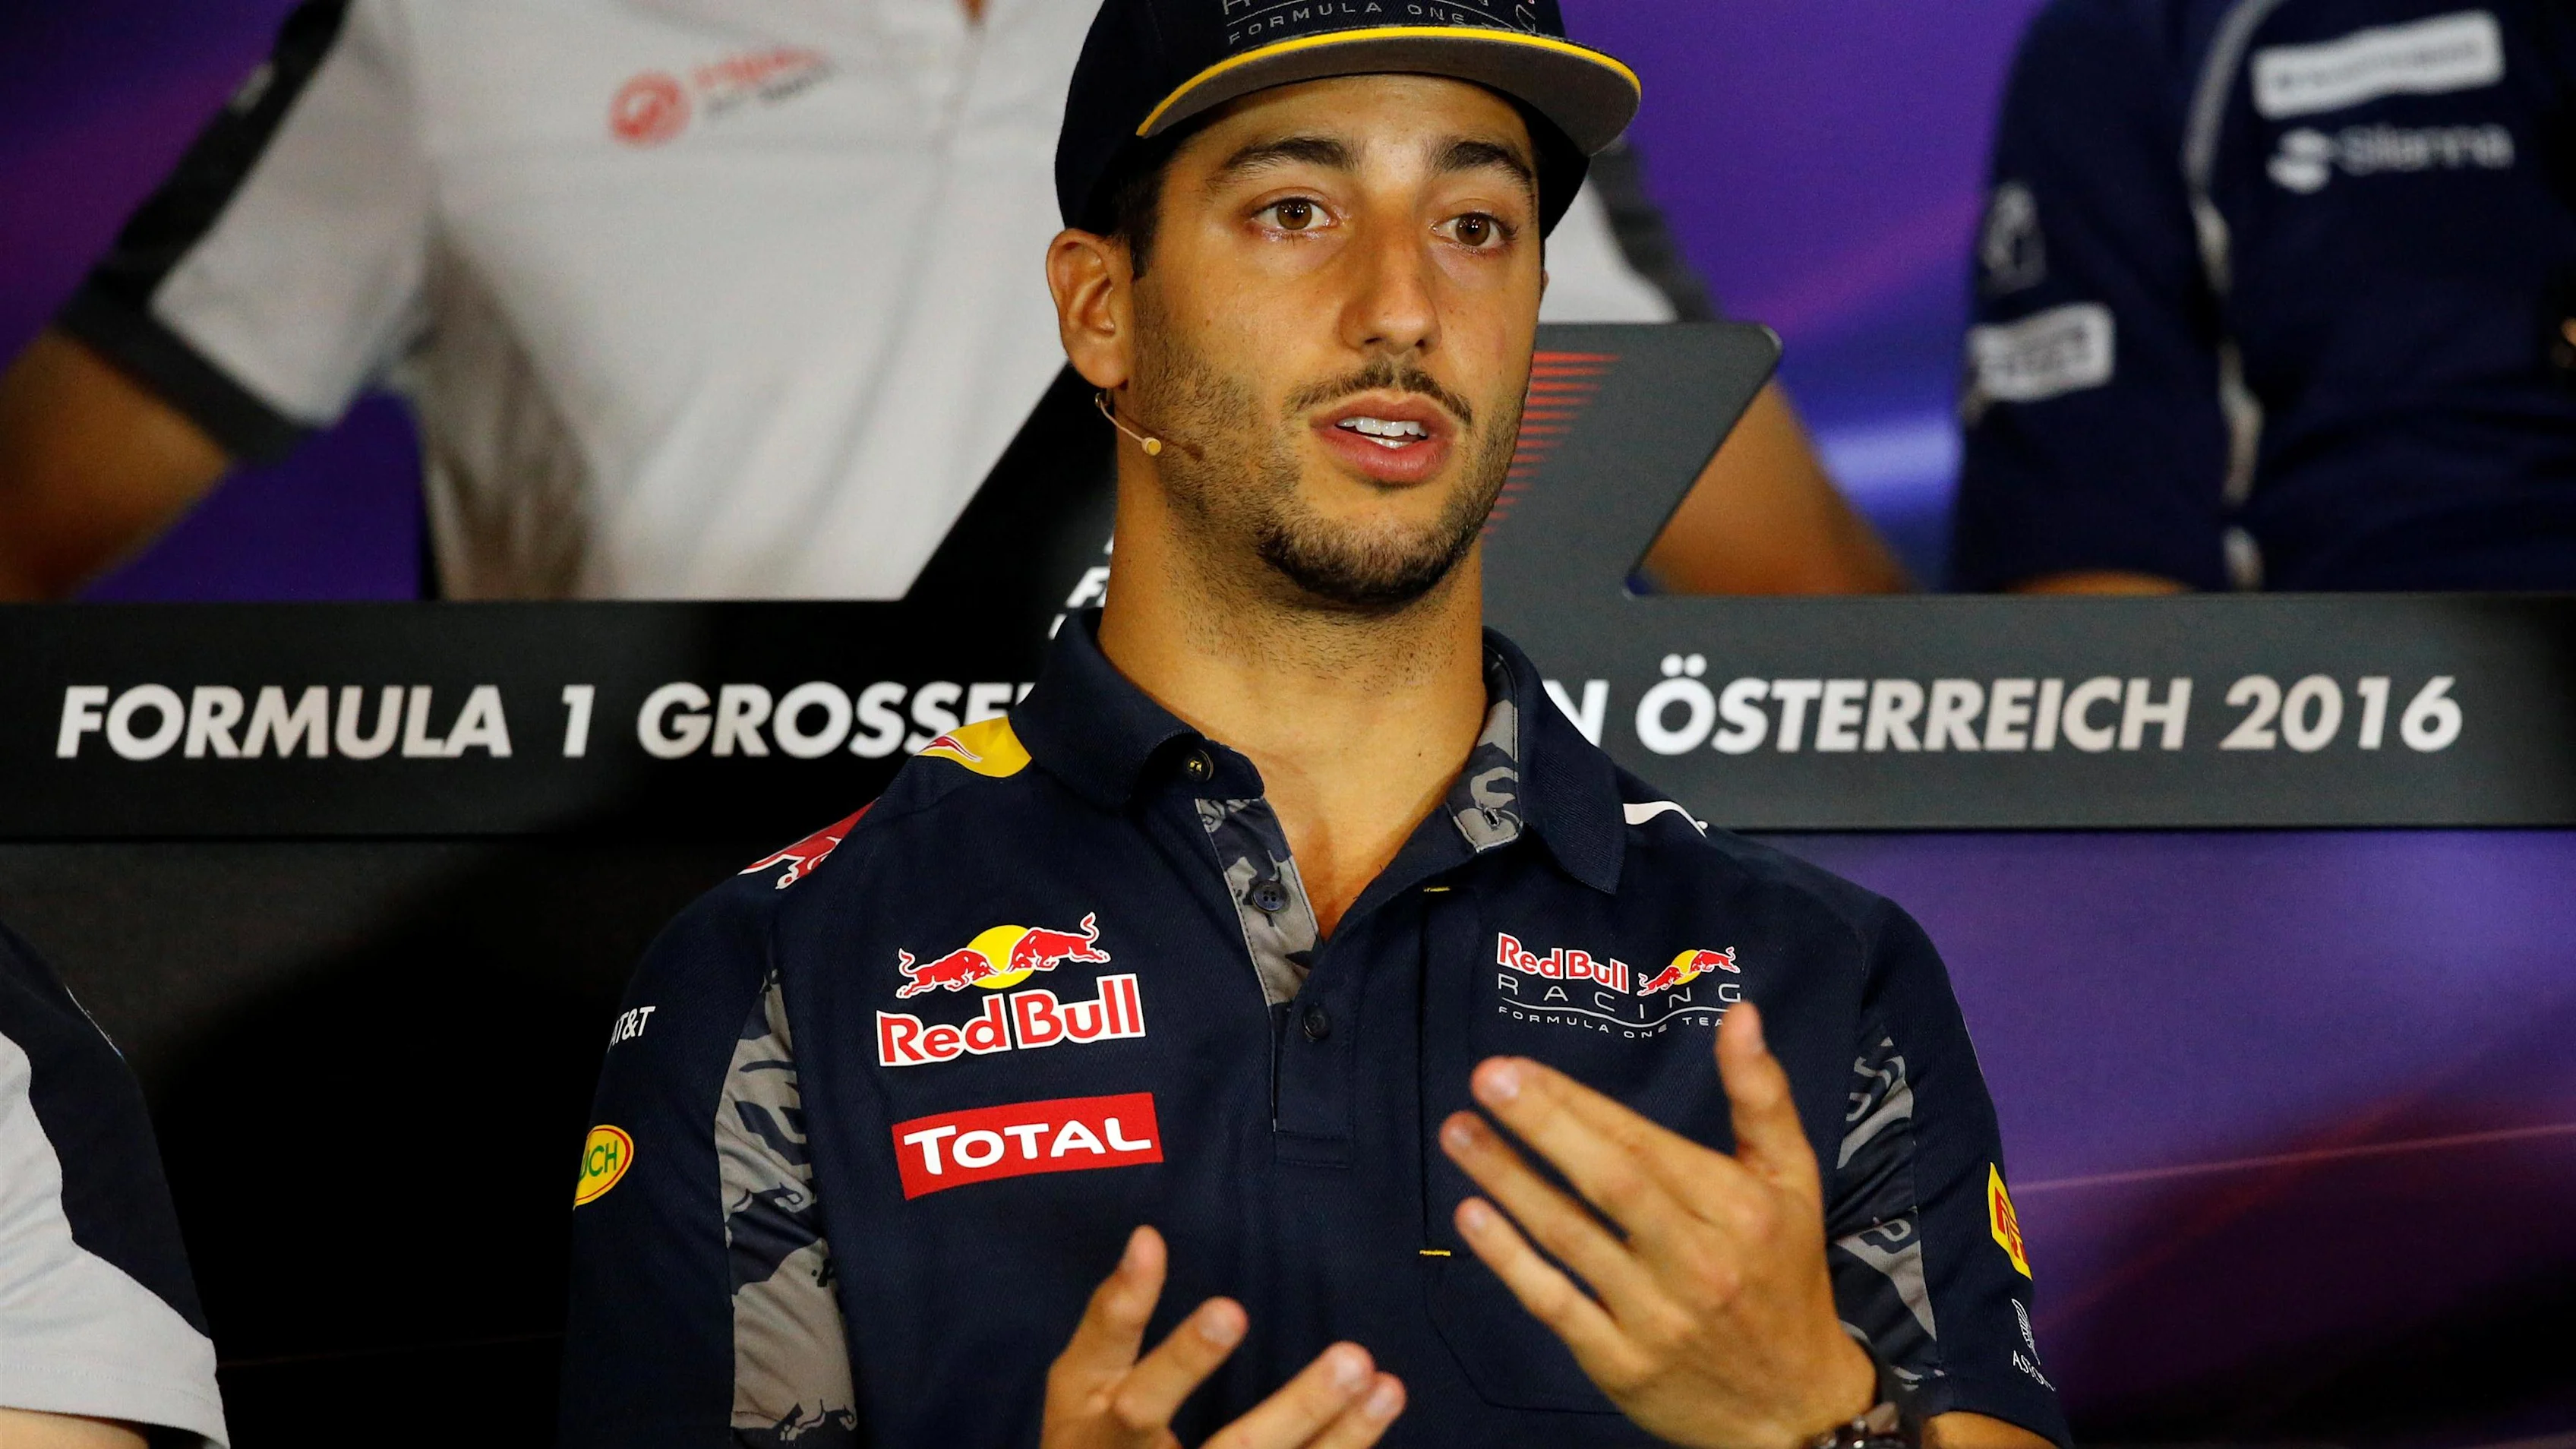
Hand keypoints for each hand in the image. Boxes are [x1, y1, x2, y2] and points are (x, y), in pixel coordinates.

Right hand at [1042, 1226, 1406, 1448]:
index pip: (1145, 1398)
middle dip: (1298, 1410)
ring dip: (1341, 1438)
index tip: (1232, 1308)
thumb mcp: (1081, 1378)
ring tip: (1386, 1388)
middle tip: (1354, 1359)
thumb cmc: (1089, 1435)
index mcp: (1108, 1434)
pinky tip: (1376, 1418)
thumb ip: (1113, 1314)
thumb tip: (1148, 1237)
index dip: (1185, 1357)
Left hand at [1438, 1002, 1876, 1447]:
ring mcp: (1655, 1317)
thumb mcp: (1792, 1181)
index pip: (1644, 1143)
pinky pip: (1554, 1304)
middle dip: (1542, 1127)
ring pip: (1570, 1238)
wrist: (1792, 1406)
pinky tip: (1471, 1215)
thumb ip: (1761, 1096)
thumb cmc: (1783, 1275)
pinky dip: (1510, 1260)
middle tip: (1484, 1080)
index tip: (1517, 1067)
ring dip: (1507, 1181)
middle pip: (1609, 1183)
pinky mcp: (1620, 1364)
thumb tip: (1740, 1014)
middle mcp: (1698, 1262)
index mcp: (1738, 1209)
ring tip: (1459, 1132)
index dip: (1576, 1103)